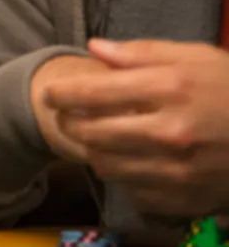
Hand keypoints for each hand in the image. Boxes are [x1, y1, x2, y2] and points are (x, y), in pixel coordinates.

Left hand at [39, 39, 228, 216]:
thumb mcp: (195, 57)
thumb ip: (140, 54)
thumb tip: (94, 49)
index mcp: (170, 89)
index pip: (94, 93)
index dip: (63, 94)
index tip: (51, 94)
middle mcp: (170, 132)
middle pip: (91, 133)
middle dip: (70, 123)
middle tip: (67, 116)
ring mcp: (179, 170)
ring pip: (106, 165)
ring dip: (92, 152)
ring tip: (96, 138)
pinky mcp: (187, 197)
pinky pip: (133, 190)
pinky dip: (123, 176)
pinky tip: (129, 161)